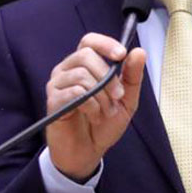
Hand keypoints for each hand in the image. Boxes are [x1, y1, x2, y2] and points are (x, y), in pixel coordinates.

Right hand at [45, 33, 145, 179]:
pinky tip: (95, 116)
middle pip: (85, 55)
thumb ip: (132, 76)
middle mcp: (67, 70)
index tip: (121, 54)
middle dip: (108, 76)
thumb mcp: (126, 100)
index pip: (89, 41)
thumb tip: (138, 52)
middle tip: (118, 95)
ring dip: (101, 96)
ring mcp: (57, 84)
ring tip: (106, 112)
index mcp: (84, 65)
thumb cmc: (104, 123)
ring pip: (82, 75)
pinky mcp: (53, 101)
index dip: (105, 44)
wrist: (89, 151)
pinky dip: (91, 106)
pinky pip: (74, 93)